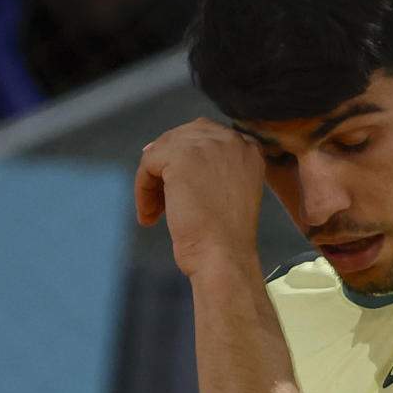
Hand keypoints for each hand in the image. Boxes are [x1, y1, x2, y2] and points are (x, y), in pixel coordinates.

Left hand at [135, 119, 265, 279]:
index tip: (176, 190)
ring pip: (162, 151)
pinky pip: (148, 163)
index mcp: (249, 148)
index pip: (205, 137)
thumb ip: (206, 166)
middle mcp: (231, 140)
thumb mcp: (227, 192)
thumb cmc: (224, 236)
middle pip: (181, 138)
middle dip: (165, 168)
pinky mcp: (181, 156)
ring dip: (152, 182)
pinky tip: (150, 216)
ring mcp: (207, 145)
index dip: (184, 162)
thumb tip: (153, 148)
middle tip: (160, 203)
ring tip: (154, 212)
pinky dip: (142, 190)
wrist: (224, 255)